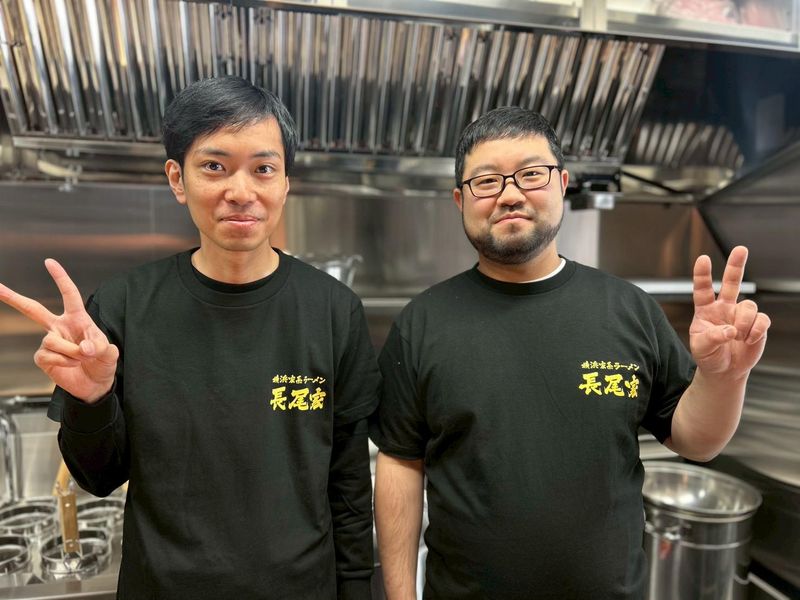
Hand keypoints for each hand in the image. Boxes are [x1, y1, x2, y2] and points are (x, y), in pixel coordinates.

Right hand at [0, 259, 117, 401]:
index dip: (60, 278)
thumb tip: (85, 347)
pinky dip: (63, 362)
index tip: (49, 262)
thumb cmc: (103, 363)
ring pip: (50, 340)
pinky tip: (70, 365)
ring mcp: (50, 342)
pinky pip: (47, 356)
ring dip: (70, 352)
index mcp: (77, 319)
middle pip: (33, 310)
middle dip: (13, 298)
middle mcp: (60, 327)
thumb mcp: (110, 354)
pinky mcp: (43, 358)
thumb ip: (101, 347)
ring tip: (81, 358)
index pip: (69, 294)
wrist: (96, 385)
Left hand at [690, 246, 769, 379]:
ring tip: (738, 337)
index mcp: (705, 310)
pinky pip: (762, 320)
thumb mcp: (701, 348)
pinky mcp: (757, 324)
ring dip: (744, 323)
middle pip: (731, 282)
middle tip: (741, 249)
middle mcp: (724, 307)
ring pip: (748, 306)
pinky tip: (748, 340)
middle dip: (736, 265)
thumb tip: (730, 330)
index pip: (702, 289)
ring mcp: (741, 314)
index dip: (702, 274)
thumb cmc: (708, 355)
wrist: (724, 370)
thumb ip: (713, 337)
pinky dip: (756, 331)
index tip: (702, 259)